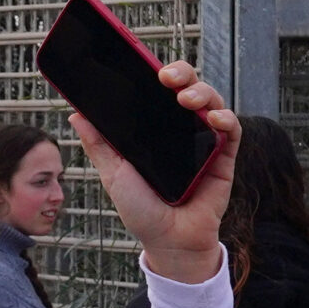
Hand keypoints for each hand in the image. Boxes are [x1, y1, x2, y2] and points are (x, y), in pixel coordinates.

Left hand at [68, 58, 236, 283]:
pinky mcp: (224, 159)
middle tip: (166, 78)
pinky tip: (215, 118)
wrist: (168, 242)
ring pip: (211, 102)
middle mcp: (182, 131)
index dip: (156, 73)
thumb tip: (76, 113)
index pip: (159, 92)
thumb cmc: (142, 211)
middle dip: (181, 73)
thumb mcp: (114, 173)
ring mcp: (204, 143)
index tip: (146, 65)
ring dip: (202, 92)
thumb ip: (99, 144)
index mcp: (156, 130)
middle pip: (188, 88)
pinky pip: (231, 130)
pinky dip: (226, 118)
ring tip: (187, 100)